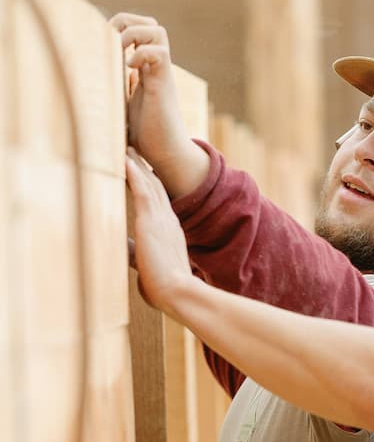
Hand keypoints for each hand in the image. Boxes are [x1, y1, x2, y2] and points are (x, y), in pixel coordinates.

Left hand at [110, 12, 208, 196]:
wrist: (166, 153)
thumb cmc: (144, 135)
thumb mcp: (120, 106)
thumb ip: (113, 90)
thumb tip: (84, 85)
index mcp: (144, 69)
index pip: (139, 30)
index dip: (121, 27)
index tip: (104, 45)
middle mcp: (154, 66)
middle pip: (150, 23)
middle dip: (128, 23)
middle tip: (114, 43)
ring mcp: (161, 73)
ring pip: (157, 31)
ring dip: (135, 34)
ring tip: (122, 53)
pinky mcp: (164, 83)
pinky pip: (159, 52)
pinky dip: (142, 53)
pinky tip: (130, 69)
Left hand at [125, 147, 195, 312]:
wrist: (178, 292)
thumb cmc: (165, 286)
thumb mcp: (148, 265)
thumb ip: (137, 251)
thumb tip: (126, 245)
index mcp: (169, 231)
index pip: (159, 202)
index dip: (151, 185)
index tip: (142, 172)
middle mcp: (167, 220)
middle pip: (156, 187)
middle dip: (145, 169)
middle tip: (135, 151)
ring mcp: (161, 219)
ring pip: (149, 184)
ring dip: (138, 165)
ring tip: (128, 149)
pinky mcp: (152, 222)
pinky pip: (143, 191)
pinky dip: (134, 174)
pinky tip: (127, 161)